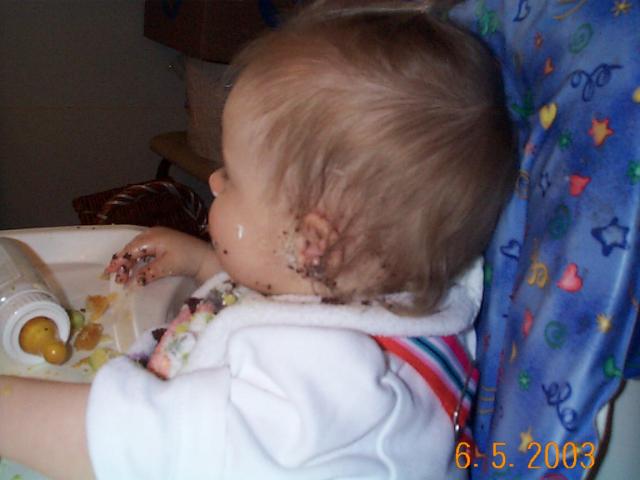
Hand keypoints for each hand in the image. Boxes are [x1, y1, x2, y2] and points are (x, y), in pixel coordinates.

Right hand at [104, 227, 220, 285]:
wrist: (205, 257)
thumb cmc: (187, 259)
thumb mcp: (166, 267)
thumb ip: (147, 274)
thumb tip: (131, 284)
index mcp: (152, 237)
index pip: (130, 249)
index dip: (120, 262)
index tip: (110, 273)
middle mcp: (152, 233)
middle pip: (131, 248)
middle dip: (122, 262)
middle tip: (116, 278)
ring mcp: (157, 236)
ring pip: (136, 248)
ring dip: (129, 261)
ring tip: (122, 275)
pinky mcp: (162, 242)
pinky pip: (144, 249)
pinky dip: (137, 259)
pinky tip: (133, 268)